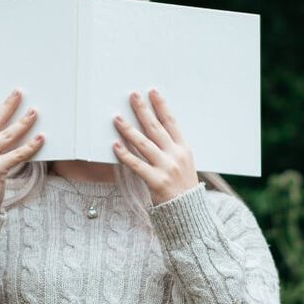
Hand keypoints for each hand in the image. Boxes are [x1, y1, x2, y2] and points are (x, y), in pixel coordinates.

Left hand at [112, 88, 199, 204]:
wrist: (189, 212)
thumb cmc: (183, 186)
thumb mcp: (185, 163)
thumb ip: (172, 148)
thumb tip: (155, 131)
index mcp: (183, 148)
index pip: (171, 122)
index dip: (161, 106)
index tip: (152, 91)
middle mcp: (175, 155)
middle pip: (156, 128)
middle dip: (143, 110)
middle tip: (132, 96)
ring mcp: (166, 168)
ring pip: (144, 144)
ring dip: (128, 129)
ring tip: (116, 118)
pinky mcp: (155, 181)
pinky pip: (136, 165)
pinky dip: (125, 155)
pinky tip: (115, 145)